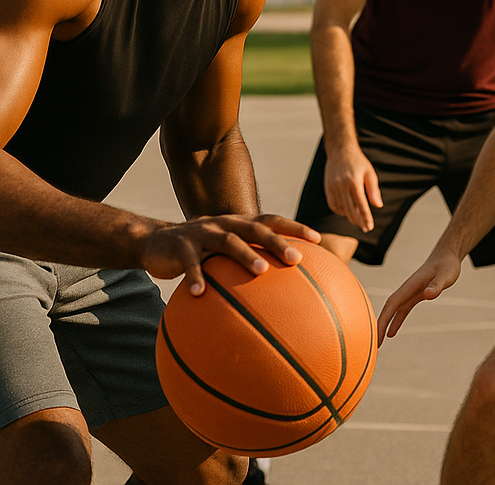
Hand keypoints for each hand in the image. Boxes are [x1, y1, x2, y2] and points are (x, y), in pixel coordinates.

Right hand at [140, 213, 321, 296]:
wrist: (154, 242)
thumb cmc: (199, 252)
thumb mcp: (222, 252)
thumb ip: (247, 260)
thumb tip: (278, 290)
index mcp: (238, 224)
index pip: (272, 220)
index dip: (295, 227)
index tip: (319, 240)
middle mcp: (224, 224)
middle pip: (256, 228)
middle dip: (278, 241)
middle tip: (296, 258)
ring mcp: (202, 233)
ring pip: (228, 242)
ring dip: (245, 255)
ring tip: (261, 271)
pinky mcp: (180, 247)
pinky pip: (189, 264)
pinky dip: (195, 278)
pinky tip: (200, 294)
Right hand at [324, 147, 382, 232]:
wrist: (340, 151)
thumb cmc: (358, 162)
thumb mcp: (370, 173)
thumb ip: (373, 190)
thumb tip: (378, 206)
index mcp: (353, 181)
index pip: (361, 204)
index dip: (365, 217)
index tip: (369, 227)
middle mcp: (341, 185)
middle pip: (350, 209)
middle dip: (359, 221)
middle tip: (366, 228)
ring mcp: (333, 187)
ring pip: (341, 209)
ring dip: (350, 217)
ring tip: (359, 221)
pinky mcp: (327, 188)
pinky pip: (333, 205)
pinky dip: (341, 211)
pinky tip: (348, 212)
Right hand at [376, 247, 461, 342]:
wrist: (447, 255)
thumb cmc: (447, 265)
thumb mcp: (445, 276)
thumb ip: (437, 285)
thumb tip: (428, 295)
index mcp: (410, 285)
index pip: (393, 304)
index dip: (383, 319)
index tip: (376, 335)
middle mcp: (407, 289)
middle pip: (389, 308)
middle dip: (379, 325)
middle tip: (372, 346)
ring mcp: (410, 292)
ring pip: (393, 310)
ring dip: (384, 324)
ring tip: (378, 343)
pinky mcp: (416, 295)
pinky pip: (402, 310)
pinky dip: (395, 321)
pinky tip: (391, 333)